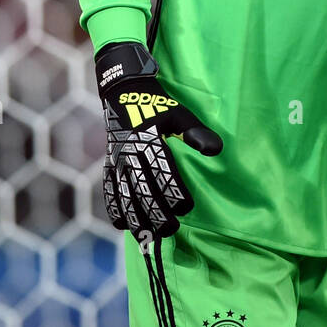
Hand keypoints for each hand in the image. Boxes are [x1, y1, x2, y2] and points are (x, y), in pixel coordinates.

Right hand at [95, 41, 222, 240]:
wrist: (123, 90)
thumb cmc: (156, 104)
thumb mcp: (179, 114)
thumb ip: (196, 132)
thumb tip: (216, 150)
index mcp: (148, 141)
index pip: (163, 173)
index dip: (175, 192)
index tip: (188, 207)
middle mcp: (130, 153)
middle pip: (142, 190)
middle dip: (156, 213)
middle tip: (171, 228)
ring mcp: (117, 160)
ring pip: (124, 195)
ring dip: (136, 217)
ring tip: (148, 236)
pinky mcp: (109, 163)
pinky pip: (109, 189)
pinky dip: (115, 208)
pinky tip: (122, 225)